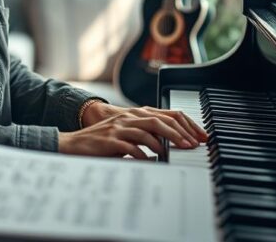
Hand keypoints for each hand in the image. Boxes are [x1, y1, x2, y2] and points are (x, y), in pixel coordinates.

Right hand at [58, 103, 207, 158]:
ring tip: (175, 154)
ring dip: (164, 144)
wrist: (76, 143)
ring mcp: (120, 128)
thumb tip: (173, 143)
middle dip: (179, 133)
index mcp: (137, 114)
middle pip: (161, 121)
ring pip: (147, 131)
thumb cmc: (105, 141)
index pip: (168, 114)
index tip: (200, 136)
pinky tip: (151, 162)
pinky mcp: (110, 140)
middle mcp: (130, 117)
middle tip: (192, 146)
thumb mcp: (129, 133)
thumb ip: (148, 134)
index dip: (187, 124)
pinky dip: (143, 155)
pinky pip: (130, 147)